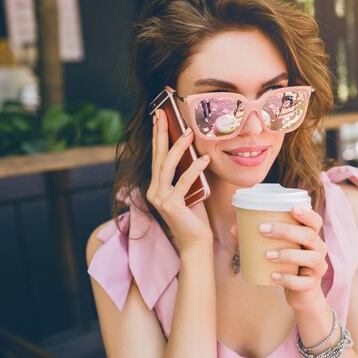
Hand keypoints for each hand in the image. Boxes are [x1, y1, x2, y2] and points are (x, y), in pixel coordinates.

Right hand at [146, 109, 212, 252]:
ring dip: (178, 147)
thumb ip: (187, 175)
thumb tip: (194, 152)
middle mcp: (154, 191)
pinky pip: (183, 182)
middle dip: (161, 133)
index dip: (158, 136)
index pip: (157, 157)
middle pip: (158, 156)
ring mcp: (160, 198)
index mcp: (156, 187)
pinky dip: (194, 169)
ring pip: (167, 166)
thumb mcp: (190, 191)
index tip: (159, 117)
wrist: (196, 243)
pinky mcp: (171, 205)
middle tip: (164, 114)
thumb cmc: (195, 217)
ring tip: (189, 133)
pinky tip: (204, 159)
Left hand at [231, 205, 328, 310]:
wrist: (301, 293)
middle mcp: (319, 249)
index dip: (307, 213)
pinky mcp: (312, 285)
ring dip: (287, 254)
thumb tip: (233, 228)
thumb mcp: (276, 248)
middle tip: (263, 230)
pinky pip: (303, 282)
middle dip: (286, 231)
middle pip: (309, 235)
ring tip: (267, 255)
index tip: (291, 208)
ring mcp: (318, 267)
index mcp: (311, 236)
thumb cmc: (287, 264)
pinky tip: (274, 276)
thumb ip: (257, 238)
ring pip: (310, 258)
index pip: (315, 221)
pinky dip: (288, 279)